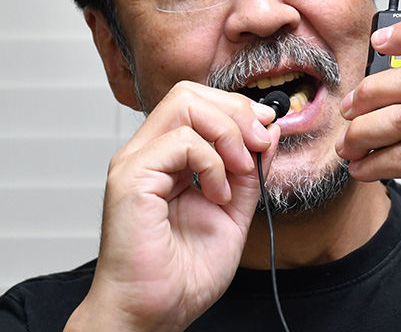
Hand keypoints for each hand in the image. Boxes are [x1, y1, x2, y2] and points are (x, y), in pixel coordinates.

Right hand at [67, 81, 279, 331]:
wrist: (152, 315)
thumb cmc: (182, 274)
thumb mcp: (234, 211)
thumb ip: (250, 171)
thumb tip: (268, 131)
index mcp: (166, 157)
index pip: (198, 101)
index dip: (238, 108)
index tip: (267, 131)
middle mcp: (146, 152)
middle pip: (189, 92)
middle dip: (236, 111)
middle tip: (259, 144)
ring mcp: (135, 162)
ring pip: (184, 103)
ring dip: (228, 133)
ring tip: (239, 172)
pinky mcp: (131, 178)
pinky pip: (181, 141)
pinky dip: (212, 162)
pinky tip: (219, 194)